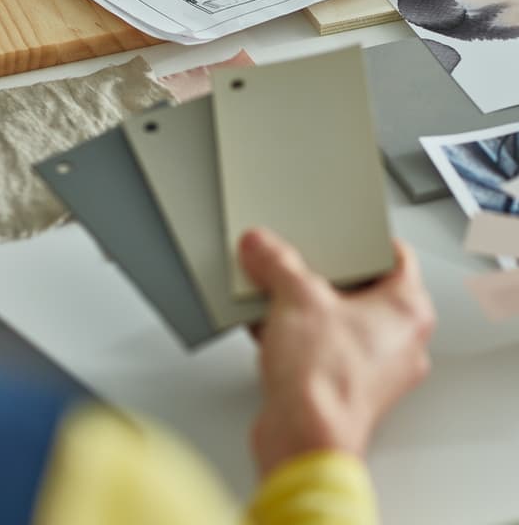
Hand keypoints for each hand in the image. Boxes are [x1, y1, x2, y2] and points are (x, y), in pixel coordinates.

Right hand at [239, 229, 435, 476]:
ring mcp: (374, 369)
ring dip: (308, 306)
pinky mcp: (345, 389)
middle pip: (364, 289)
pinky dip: (299, 335)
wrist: (303, 440)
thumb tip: (263, 246)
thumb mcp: (296, 297)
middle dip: (328, 273)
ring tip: (279, 290)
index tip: (344, 231)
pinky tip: (267, 324)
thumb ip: (276, 262)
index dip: (367, 239)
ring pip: (341, 321)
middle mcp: (400, 342)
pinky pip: (323, 348)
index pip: (397, 257)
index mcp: (408, 311)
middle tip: (305, 259)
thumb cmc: (326, 381)